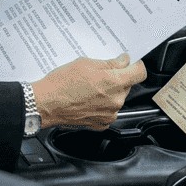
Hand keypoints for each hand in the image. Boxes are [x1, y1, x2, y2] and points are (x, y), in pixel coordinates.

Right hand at [31, 54, 146, 129]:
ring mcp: (110, 114)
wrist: (45, 104)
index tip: (129, 62)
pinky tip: (87, 98)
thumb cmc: (60, 84)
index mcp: (114, 82)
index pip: (140, 72)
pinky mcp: (102, 123)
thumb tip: (123, 61)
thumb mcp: (84, 63)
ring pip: (117, 97)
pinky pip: (109, 110)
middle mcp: (116, 100)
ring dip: (109, 91)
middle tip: (98, 73)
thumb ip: (109, 63)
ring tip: (88, 87)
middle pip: (127, 85)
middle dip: (117, 77)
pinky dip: (101, 104)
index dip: (135, 64)